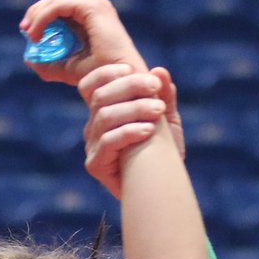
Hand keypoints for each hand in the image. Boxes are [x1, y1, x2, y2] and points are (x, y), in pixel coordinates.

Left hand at [20, 0, 147, 88]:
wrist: (121, 84)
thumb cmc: (103, 79)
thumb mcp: (71, 69)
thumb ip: (51, 64)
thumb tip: (29, 59)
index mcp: (92, 18)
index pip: (60, 8)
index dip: (40, 17)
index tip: (27, 34)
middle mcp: (95, 8)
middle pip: (55, 0)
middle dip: (36, 13)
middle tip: (25, 31)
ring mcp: (95, 6)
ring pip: (55, 1)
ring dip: (38, 16)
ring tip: (31, 36)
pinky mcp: (93, 9)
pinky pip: (60, 6)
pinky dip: (44, 18)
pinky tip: (37, 34)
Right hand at [80, 64, 184, 198]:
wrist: (164, 190)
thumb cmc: (163, 155)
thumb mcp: (167, 121)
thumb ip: (164, 97)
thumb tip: (160, 71)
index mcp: (105, 112)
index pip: (91, 84)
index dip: (106, 73)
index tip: (131, 68)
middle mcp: (94, 127)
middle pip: (100, 97)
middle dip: (130, 87)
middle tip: (155, 89)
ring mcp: (92, 146)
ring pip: (105, 117)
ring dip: (134, 109)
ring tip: (158, 111)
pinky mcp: (96, 165)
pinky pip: (108, 142)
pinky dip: (130, 132)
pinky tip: (149, 131)